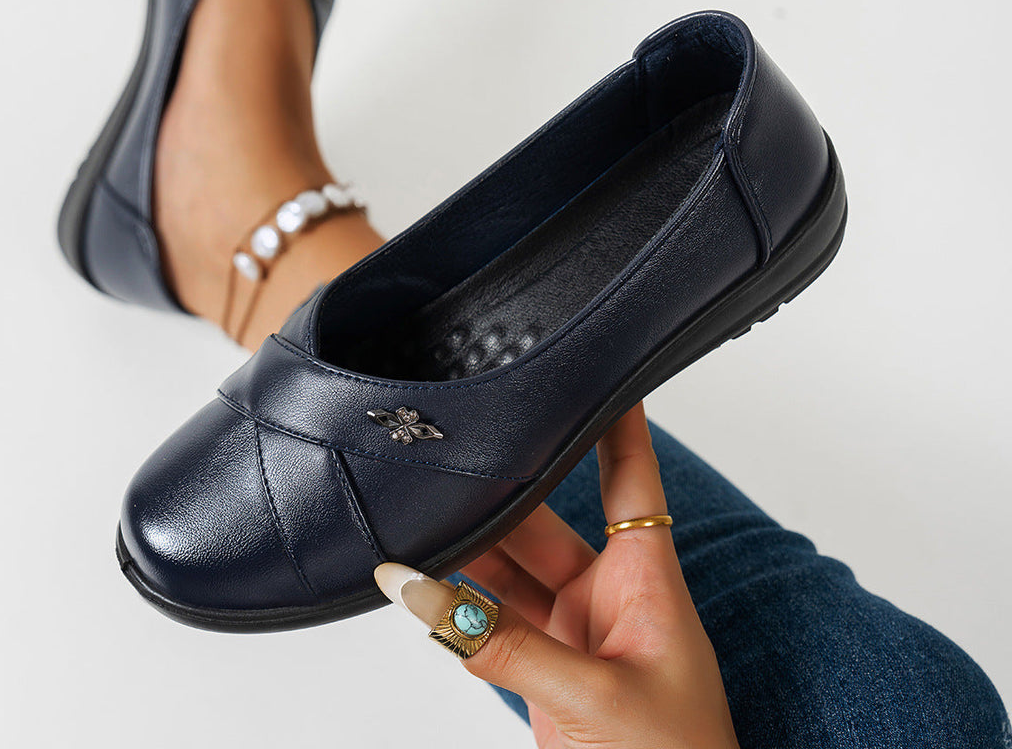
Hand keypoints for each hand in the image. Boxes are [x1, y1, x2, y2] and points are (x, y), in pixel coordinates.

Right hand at [375, 405, 739, 748]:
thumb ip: (500, 645)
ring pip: (509, 567)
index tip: (604, 367)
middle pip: (545, 518)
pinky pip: (490, 619)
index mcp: (647, 578)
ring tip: (417, 520)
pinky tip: (423, 585)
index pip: (632, 476)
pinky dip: (456, 606)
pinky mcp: (544, 666)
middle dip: (500, 492)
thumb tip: (422, 594)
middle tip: (450, 458)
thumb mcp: (591, 696)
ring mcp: (573, 629)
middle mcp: (609, 591)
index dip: (619, 421)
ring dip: (466, 550)